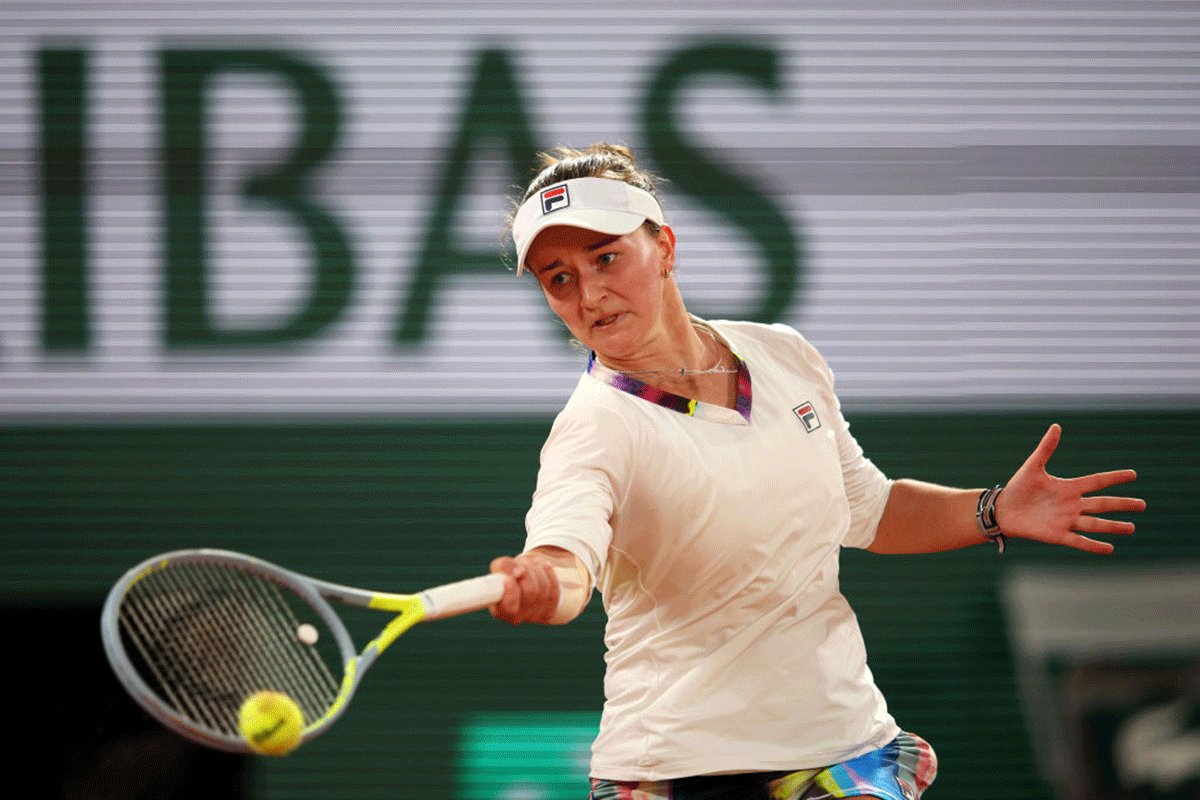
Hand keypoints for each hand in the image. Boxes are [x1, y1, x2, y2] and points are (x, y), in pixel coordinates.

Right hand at [488, 553, 560, 624]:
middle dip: (527, 572)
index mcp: (500, 610)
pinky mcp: (548, 613)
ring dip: (538, 570)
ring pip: (544, 587)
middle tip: (522, 566)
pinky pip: (555, 589)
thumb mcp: (500, 567)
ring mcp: (534, 617)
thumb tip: (518, 571)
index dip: (512, 591)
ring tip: (530, 564)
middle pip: (531, 592)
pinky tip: (542, 568)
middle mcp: (516, 617)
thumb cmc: (509, 573)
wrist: (525, 580)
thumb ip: (503, 566)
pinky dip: (549, 574)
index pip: (509, 607)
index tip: (511, 577)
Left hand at [994, 424, 1145, 553]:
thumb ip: (1046, 448)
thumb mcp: (1033, 466)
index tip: (1133, 474)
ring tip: (1131, 528)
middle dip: (1122, 504)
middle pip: (1102, 504)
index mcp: (1068, 488)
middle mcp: (1072, 505)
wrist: (1003, 509)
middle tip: (1143, 504)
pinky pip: (1078, 541)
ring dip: (1113, 526)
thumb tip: (1056, 426)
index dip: (1113, 478)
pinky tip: (1109, 548)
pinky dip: (1093, 545)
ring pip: (1095, 523)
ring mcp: (1066, 520)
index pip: (1096, 481)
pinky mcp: (1057, 535)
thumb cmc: (1019, 488)